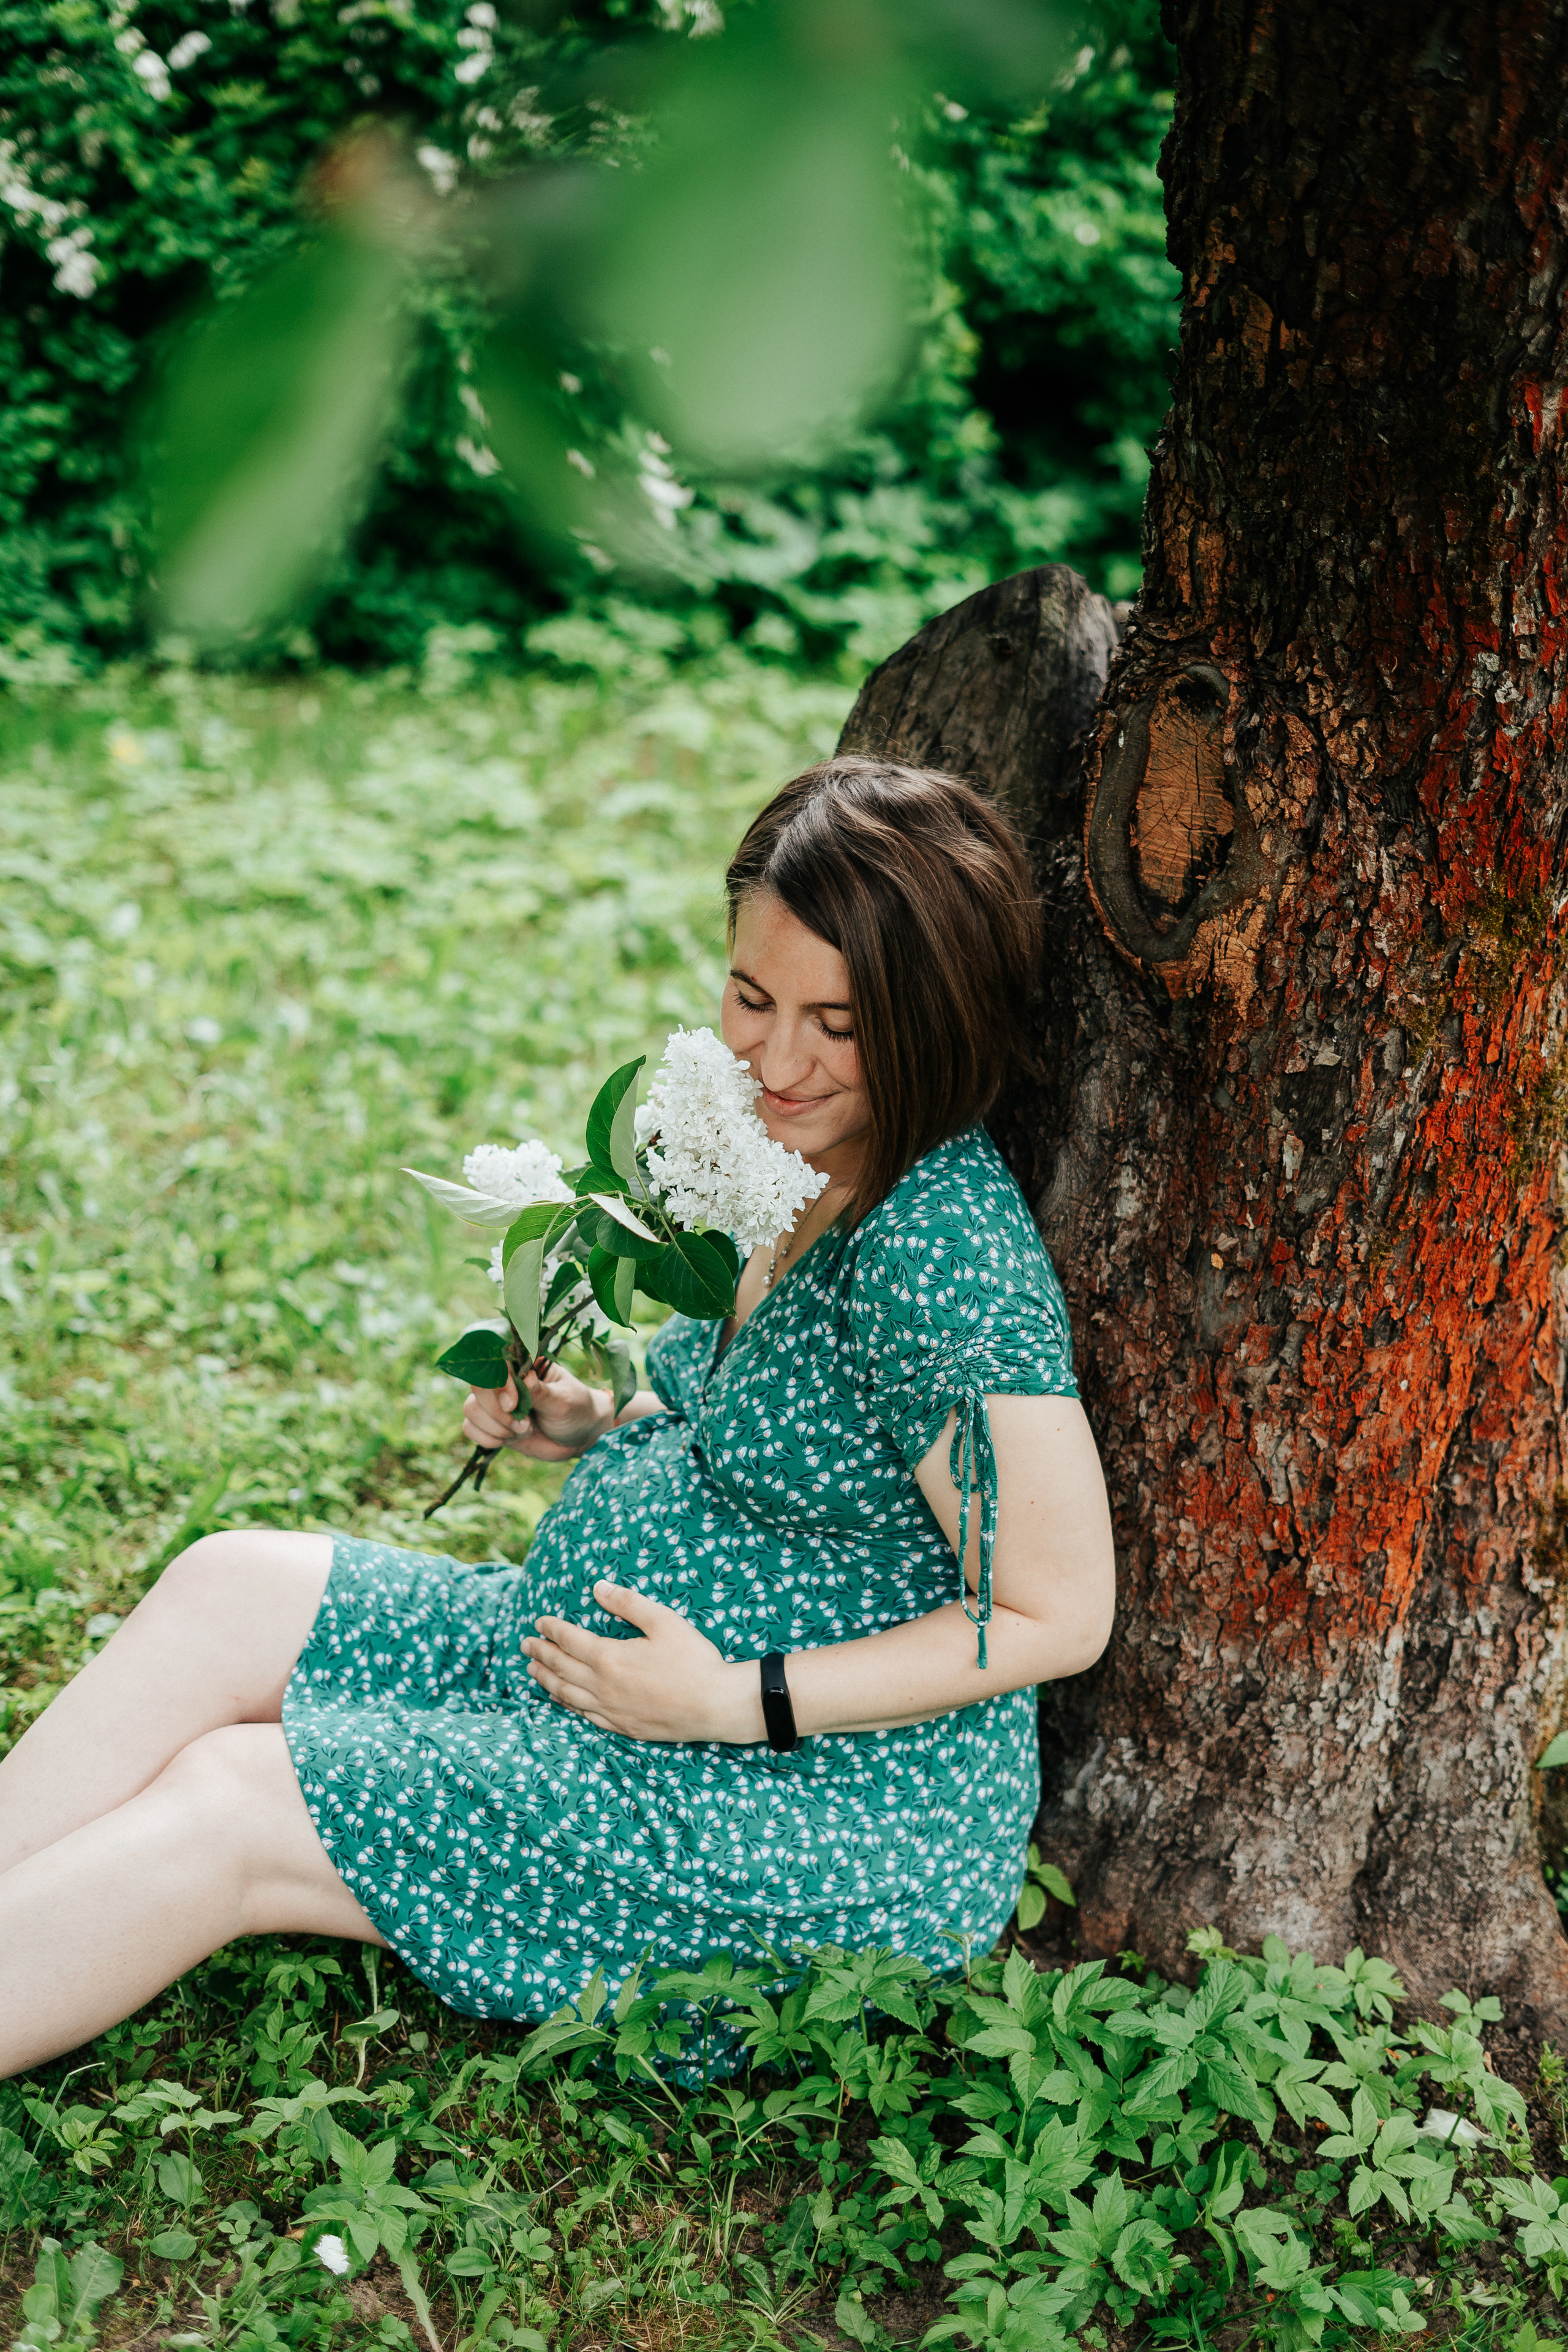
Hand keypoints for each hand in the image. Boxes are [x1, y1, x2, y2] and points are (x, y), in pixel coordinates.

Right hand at [463, 1364, 612, 1463]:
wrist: (579, 1436)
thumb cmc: (576, 1410)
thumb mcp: (564, 1401)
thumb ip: (541, 1392)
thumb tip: (525, 1377)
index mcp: (523, 1365)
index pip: (495, 1364)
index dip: (498, 1385)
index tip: (513, 1405)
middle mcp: (505, 1381)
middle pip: (477, 1388)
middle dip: (497, 1412)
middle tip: (524, 1425)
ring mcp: (496, 1403)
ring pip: (471, 1409)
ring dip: (496, 1427)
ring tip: (524, 1430)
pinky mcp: (492, 1424)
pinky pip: (470, 1428)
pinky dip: (488, 1438)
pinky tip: (510, 1439)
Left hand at [522, 1581, 765, 1742]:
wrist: (715, 1705)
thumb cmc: (693, 1660)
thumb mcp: (664, 1621)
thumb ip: (628, 1603)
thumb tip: (597, 1588)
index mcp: (610, 1657)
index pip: (569, 1640)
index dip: (551, 1629)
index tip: (538, 1622)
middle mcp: (602, 1686)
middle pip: (561, 1668)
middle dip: (540, 1653)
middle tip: (525, 1644)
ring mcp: (611, 1710)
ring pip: (566, 1694)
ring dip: (545, 1680)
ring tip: (532, 1670)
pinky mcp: (622, 1726)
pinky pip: (584, 1715)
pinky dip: (566, 1705)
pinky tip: (562, 1700)